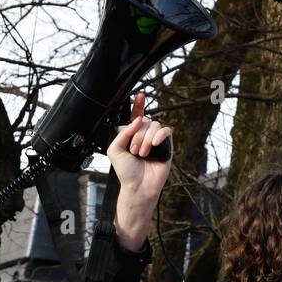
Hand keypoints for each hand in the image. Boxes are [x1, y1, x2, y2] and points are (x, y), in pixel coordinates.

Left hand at [104, 92, 172, 252]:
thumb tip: (139, 118)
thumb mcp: (115, 150)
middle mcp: (145, 136)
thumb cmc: (126, 172)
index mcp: (132, 135)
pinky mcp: (167, 146)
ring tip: (142, 154)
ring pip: (154, 126)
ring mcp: (156, 140)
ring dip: (145, 140)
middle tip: (134, 152)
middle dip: (137, 135)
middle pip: (145, 121)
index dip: (138, 105)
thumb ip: (122, 132)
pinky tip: (154, 144)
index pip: (136, 117)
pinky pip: (166, 131)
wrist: (138, 186)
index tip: (140, 95)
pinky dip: (159, 135)